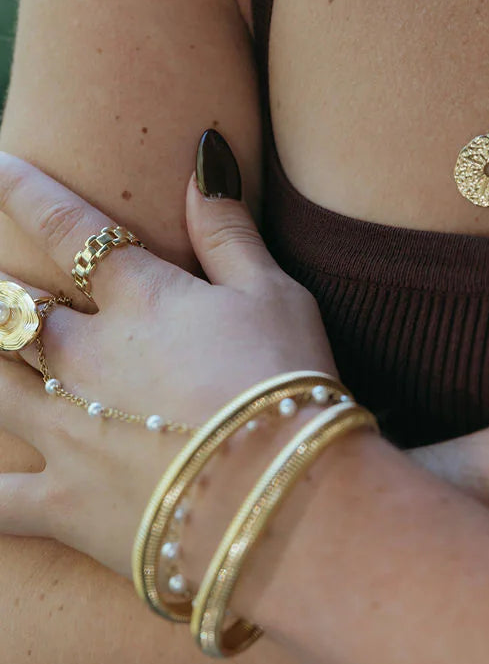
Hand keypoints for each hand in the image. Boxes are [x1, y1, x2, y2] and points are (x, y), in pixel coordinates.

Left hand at [0, 142, 338, 577]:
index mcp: (137, 298)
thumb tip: (201, 159)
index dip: (23, 189)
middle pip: (9, 310)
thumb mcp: (274, 291)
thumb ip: (227, 229)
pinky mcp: (63, 504)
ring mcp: (64, 431)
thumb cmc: (285, 383)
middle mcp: (83, 356)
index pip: (66, 225)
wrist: (279, 497)